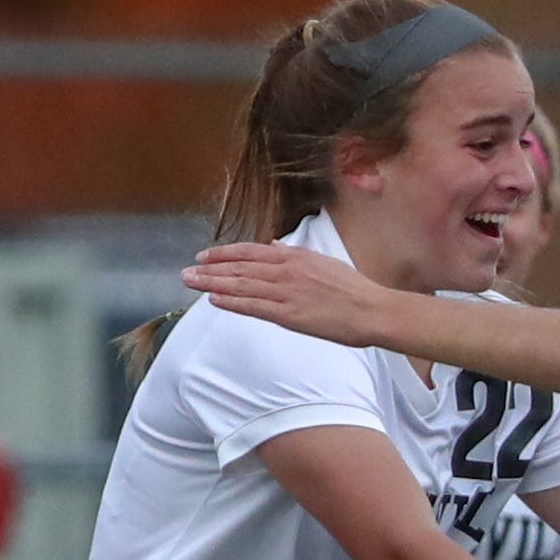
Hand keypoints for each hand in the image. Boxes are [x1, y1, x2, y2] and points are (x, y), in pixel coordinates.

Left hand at [181, 243, 383, 343]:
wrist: (373, 310)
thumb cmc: (355, 290)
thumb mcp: (324, 262)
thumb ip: (295, 255)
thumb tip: (275, 245)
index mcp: (294, 257)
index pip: (250, 251)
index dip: (225, 254)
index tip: (205, 257)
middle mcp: (286, 271)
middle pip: (240, 267)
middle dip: (210, 269)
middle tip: (186, 272)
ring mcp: (286, 292)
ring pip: (242, 285)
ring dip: (213, 284)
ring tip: (191, 284)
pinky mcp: (290, 314)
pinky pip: (254, 307)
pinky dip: (232, 302)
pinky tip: (214, 300)